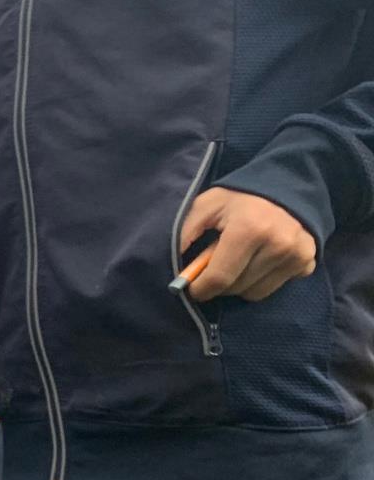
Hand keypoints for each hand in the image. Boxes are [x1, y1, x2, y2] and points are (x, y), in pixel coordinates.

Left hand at [180, 188, 316, 302]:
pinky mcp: (307, 263)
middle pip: (236, 288)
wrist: (288, 187)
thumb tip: (171, 268)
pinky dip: (261, 280)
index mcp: (249, 230)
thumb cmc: (240, 197)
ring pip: (255, 293)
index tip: (191, 288)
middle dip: (218, 284)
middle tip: (214, 266)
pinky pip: (275, 287)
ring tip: (238, 259)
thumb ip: (185, 233)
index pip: (220, 278)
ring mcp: (297, 256)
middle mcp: (278, 245)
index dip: (200, 288)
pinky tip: (259, 259)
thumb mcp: (206, 205)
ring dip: (239, 284)